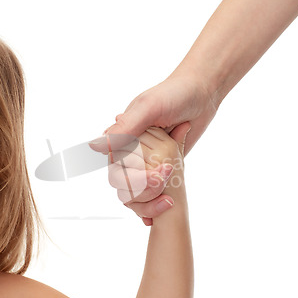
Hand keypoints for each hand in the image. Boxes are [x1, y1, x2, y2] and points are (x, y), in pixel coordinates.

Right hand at [102, 64, 215, 223]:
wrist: (202, 93)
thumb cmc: (174, 95)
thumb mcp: (149, 107)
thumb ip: (125, 128)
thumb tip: (96, 147)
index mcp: (121, 137)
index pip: (116, 170)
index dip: (135, 179)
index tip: (159, 175)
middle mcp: (130, 150)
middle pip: (126, 185)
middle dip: (146, 189)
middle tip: (168, 178)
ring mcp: (146, 160)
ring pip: (138, 192)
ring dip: (152, 197)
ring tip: (170, 198)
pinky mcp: (162, 165)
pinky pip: (154, 188)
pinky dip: (158, 199)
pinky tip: (167, 204)